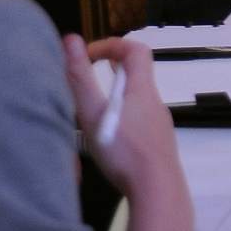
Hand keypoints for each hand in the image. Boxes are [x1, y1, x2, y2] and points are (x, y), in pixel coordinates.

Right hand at [62, 35, 193, 230]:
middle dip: (109, 72)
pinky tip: (107, 138)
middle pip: (136, 75)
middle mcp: (155, 102)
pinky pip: (139, 121)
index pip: (135, 50)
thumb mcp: (94, 114)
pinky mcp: (157, 145)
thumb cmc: (124, 150)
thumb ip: (80, 79)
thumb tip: (70, 40)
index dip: (112, 45)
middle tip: (84, 81)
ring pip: (137, 100)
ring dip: (114, 98)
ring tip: (89, 113)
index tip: (87, 56)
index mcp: (142, 89)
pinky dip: (121, 118)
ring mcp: (159, 125)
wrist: (157, 190)